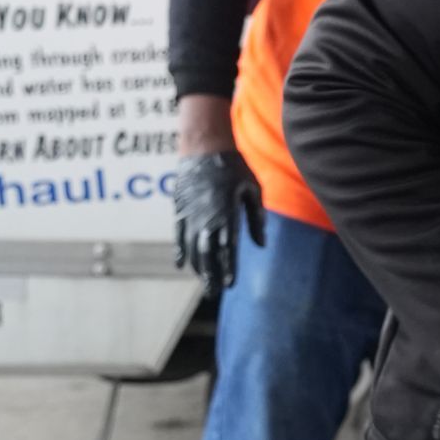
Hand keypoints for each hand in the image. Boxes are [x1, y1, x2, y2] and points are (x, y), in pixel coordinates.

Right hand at [172, 145, 264, 298]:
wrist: (203, 146)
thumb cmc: (233, 167)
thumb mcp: (253, 190)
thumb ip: (257, 219)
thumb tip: (261, 245)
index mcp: (226, 214)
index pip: (227, 248)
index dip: (228, 267)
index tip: (230, 284)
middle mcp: (206, 218)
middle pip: (206, 253)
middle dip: (210, 274)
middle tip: (214, 293)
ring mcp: (190, 215)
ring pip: (191, 248)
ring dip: (197, 267)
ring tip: (204, 281)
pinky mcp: (180, 210)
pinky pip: (178, 236)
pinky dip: (179, 251)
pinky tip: (181, 265)